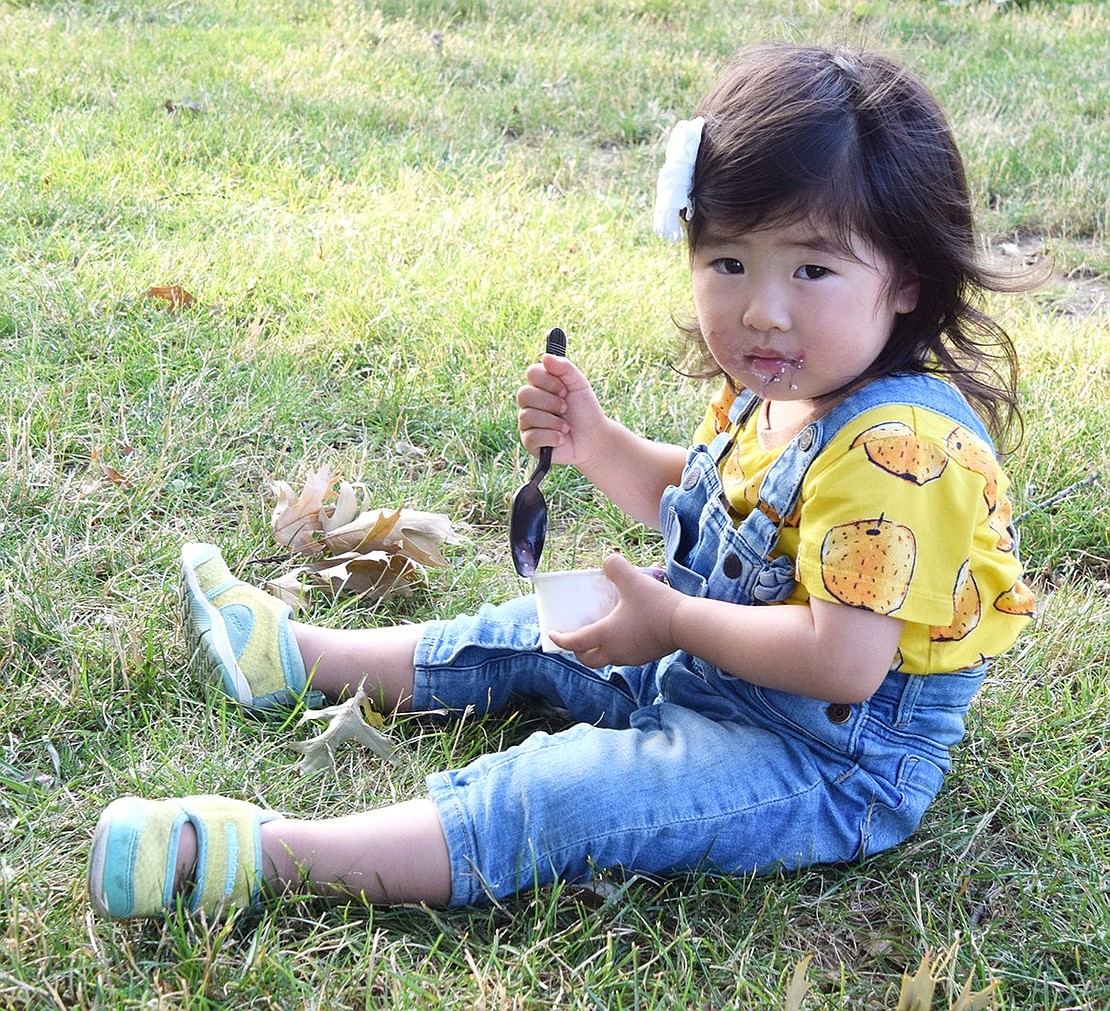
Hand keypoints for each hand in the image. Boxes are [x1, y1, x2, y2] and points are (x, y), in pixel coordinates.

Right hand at [516, 353, 608, 469]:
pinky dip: (552, 436)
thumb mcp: (579, 385)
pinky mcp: (529, 442)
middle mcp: (530, 403)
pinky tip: (561, 438)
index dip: (548, 380)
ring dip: (554, 421)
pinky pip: (532, 436)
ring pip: (528, 415)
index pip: (531, 373)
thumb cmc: (585, 411)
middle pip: (524, 394)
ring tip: (566, 427)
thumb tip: (545, 356)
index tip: (564, 389)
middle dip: (550, 402)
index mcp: (540, 386)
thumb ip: (565, 368)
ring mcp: (527, 423)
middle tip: (565, 408)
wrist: (594, 439)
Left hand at [548, 553, 681, 667]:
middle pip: (588, 659)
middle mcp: (615, 651)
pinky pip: (623, 656)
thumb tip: (608, 560)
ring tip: (599, 632)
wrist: (687, 625)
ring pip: (607, 658)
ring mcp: (631, 658)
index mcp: (605, 635)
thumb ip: (616, 567)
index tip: (552, 635)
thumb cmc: (656, 605)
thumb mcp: (633, 581)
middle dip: (577, 651)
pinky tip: (624, 633)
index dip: (560, 639)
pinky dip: (616, 648)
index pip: (575, 642)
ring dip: (598, 650)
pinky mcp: (646, 657)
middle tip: (574, 638)